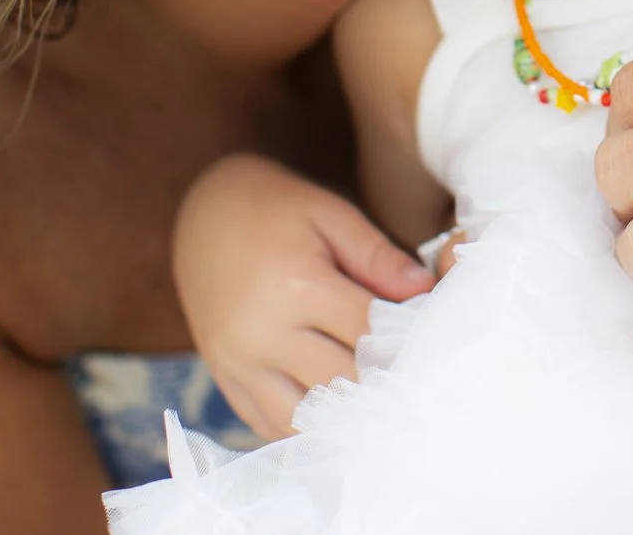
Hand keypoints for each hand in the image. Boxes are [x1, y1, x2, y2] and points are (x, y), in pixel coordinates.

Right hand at [172, 153, 433, 440]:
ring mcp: (237, 362)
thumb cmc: (276, 206)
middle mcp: (262, 334)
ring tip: (370, 393)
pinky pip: (268, 424)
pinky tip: (332, 408)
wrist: (203, 212)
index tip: (429, 334)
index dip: (404, 336)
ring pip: (303, 418)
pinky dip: (303, 426)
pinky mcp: (223, 378)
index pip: (369, 333)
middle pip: (341, 380)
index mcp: (296, 287)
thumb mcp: (330, 213)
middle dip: (379, 377)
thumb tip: (424, 291)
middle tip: (408, 369)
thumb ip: (377, 255)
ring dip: (340, 412)